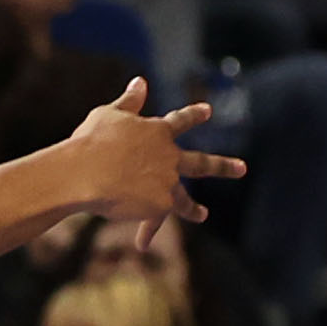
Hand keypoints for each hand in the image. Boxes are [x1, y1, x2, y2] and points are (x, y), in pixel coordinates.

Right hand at [61, 83, 244, 236]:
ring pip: (185, 199)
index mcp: (157, 131)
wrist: (85, 173)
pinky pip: (153, 221)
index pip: (181, 121)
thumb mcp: (108, 115)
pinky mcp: (161, 204)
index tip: (208, 111)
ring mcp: (168, 181)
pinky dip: (146, 231)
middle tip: (242, 168)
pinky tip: (143, 243)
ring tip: (202, 215)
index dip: (194, 115)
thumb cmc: (91, 142)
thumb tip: (141, 81)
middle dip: (223, 166)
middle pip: (201, 163)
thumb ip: (129, 102)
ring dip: (193, 208)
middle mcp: (169, 156)